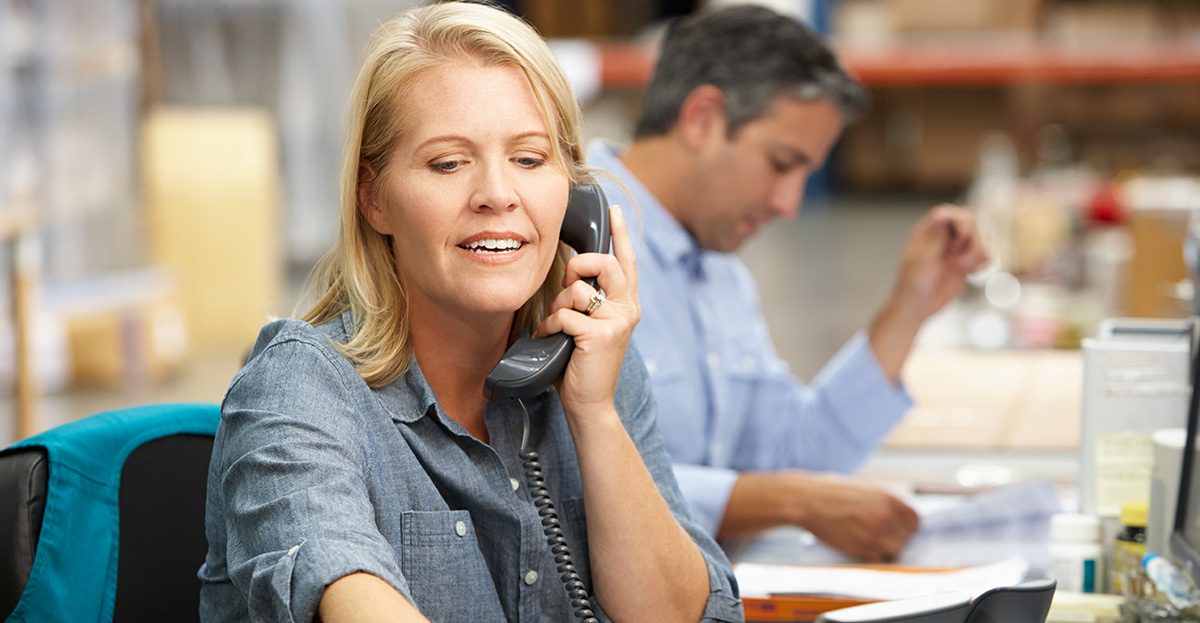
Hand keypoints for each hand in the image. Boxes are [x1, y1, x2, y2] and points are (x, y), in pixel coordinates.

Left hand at [533, 204, 639, 422]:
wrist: (590, 403)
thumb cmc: (583, 363)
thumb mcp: (592, 326)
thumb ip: (590, 301)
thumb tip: (570, 279)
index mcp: (627, 304)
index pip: (627, 261)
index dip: (620, 234)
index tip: (614, 210)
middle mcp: (628, 309)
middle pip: (603, 263)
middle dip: (577, 267)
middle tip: (566, 288)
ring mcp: (618, 322)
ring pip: (577, 290)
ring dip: (557, 306)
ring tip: (556, 326)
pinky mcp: (601, 335)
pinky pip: (564, 315)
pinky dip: (549, 326)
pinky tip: (550, 339)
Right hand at [789, 472, 918, 561]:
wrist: (806, 499)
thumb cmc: (831, 492)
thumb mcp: (865, 488)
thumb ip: (885, 502)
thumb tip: (900, 516)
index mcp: (888, 497)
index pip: (915, 520)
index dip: (909, 526)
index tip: (902, 529)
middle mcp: (884, 515)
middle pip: (906, 537)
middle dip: (897, 537)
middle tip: (882, 535)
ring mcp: (873, 533)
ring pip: (894, 549)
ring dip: (886, 547)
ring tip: (870, 539)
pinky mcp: (860, 547)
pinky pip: (877, 556)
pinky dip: (872, 553)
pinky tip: (859, 542)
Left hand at [890, 204, 988, 323]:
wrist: (918, 307)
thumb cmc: (913, 284)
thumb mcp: (922, 260)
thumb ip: (934, 238)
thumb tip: (940, 214)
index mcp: (928, 231)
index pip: (949, 213)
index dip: (960, 220)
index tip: (962, 235)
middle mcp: (944, 236)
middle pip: (970, 222)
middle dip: (972, 238)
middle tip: (960, 259)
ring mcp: (956, 248)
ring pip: (982, 237)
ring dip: (977, 253)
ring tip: (963, 268)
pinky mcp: (967, 261)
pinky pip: (985, 254)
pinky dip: (982, 263)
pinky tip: (971, 273)